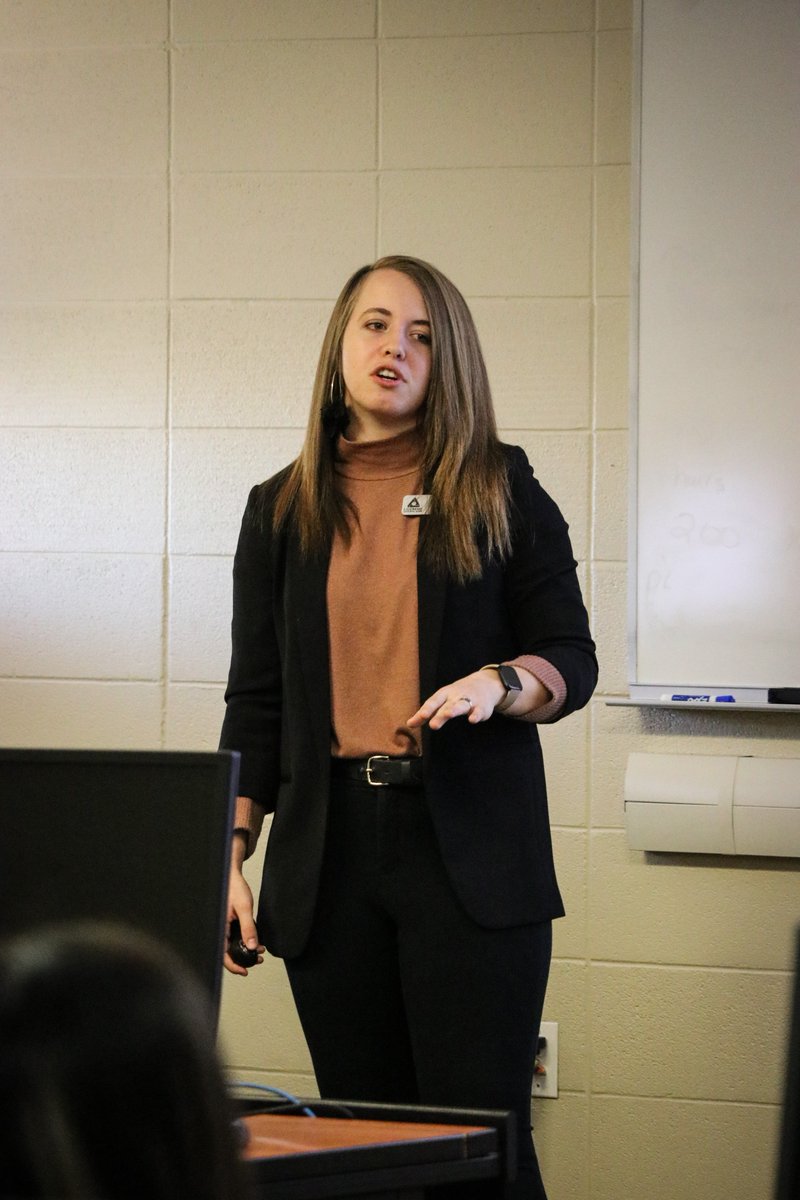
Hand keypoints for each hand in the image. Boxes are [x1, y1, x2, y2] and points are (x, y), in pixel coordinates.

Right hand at [223, 856, 264, 976]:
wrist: (231, 875)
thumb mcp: (244, 908)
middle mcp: (220, 928)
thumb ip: (248, 927)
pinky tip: (255, 941)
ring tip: (259, 951)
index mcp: (219, 927)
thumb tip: (252, 946)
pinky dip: (245, 940)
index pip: (222, 953)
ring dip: (245, 949)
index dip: (233, 965)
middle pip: (228, 951)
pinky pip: (235, 936)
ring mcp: (224, 926)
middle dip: (242, 958)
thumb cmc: (233, 888)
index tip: (244, 970)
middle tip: (257, 960)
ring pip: (232, 945)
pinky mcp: (229, 923)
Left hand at [408, 668, 505, 730]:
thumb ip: (426, 713)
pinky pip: (478, 711)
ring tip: (448, 714)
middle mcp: (455, 696)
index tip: (414, 722)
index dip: (424, 712)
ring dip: (454, 709)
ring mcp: (469, 701)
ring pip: (461, 705)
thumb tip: (409, 724)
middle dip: (440, 715)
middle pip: (446, 706)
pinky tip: (472, 720)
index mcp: (444, 695)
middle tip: (433, 725)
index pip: (432, 703)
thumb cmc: (457, 695)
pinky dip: (476, 715)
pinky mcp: (481, 707)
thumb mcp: (441, 701)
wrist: (484, 684)